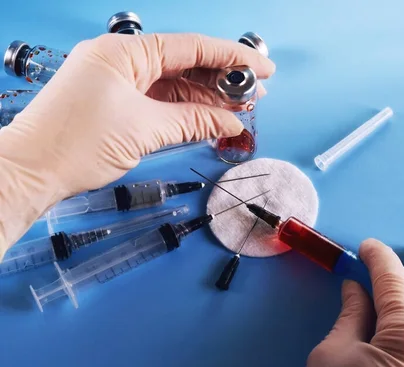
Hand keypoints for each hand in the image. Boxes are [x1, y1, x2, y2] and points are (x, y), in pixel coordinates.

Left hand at [0, 33, 274, 252]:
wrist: (32, 172)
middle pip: (186, 64)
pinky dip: (187, 111)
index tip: (261, 67)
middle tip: (255, 94)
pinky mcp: (118, 103)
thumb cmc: (72, 144)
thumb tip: (230, 121)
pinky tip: (212, 118)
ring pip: (176, 84)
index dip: (232, 57)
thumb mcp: (144, 129)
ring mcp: (120, 82)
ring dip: (208, 97)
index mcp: (125, 53)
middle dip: (223, 80)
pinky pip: (161, 101)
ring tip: (241, 108)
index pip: (191, 48)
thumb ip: (193, 121)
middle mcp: (123, 61)